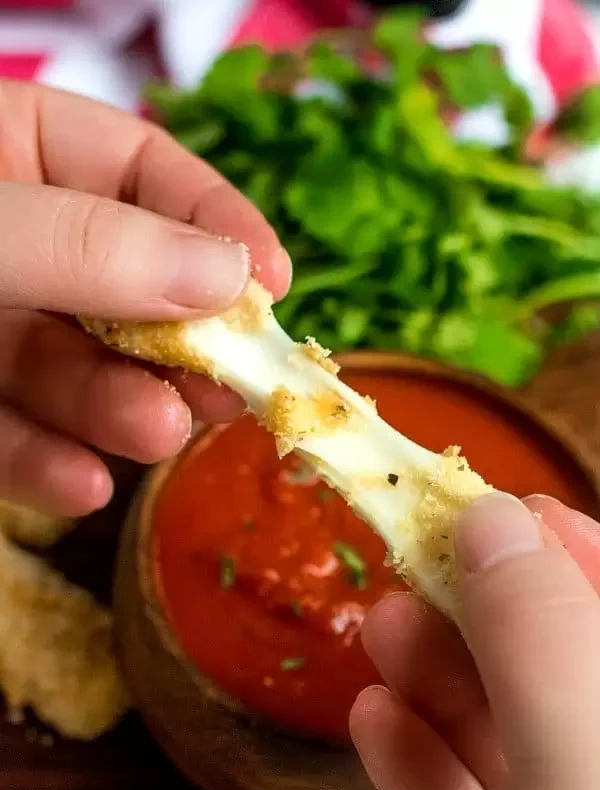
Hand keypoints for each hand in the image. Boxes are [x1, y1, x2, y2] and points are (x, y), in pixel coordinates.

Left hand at [0, 80, 290, 515]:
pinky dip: (49, 465)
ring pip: (79, 371)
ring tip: (154, 431)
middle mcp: (15, 244)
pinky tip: (79, 484)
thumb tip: (225, 274)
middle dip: (181, 342)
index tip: (274, 281)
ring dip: (123, 410)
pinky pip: (16, 436)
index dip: (216, 222)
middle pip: (129, 289)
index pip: (141, 172)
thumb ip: (87, 246)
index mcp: (12, 153)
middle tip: (230, 383)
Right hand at [351, 493, 599, 789]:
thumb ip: (541, 640)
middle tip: (412, 559)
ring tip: (380, 627)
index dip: (564, 551)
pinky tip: (375, 719)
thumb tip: (491, 517)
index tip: (487, 507)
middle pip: (551, 671)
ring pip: (500, 740)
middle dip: (478, 611)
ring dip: (432, 676)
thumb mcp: (582, 770)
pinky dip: (413, 763)